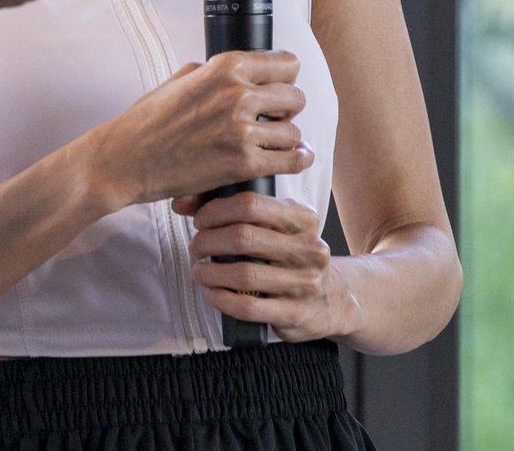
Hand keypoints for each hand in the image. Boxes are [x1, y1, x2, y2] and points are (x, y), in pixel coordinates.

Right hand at [79, 51, 309, 210]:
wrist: (125, 159)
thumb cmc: (146, 122)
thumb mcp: (178, 79)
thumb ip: (212, 71)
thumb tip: (236, 72)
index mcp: (225, 67)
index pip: (286, 64)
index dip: (286, 77)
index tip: (281, 87)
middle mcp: (238, 94)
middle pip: (295, 97)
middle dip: (287, 108)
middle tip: (274, 119)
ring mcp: (242, 130)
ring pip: (294, 131)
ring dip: (285, 138)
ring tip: (271, 143)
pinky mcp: (243, 164)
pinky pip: (291, 160)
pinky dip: (294, 161)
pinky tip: (290, 160)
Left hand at [175, 189, 348, 342]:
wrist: (333, 298)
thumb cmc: (289, 255)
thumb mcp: (275, 225)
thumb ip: (231, 206)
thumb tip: (181, 202)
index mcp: (303, 218)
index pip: (251, 204)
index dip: (215, 210)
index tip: (200, 220)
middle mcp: (309, 248)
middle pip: (243, 237)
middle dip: (207, 241)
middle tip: (196, 247)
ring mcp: (304, 283)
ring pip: (243, 274)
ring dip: (209, 272)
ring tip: (199, 271)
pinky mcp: (295, 313)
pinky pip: (248, 306)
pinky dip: (221, 299)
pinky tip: (211, 293)